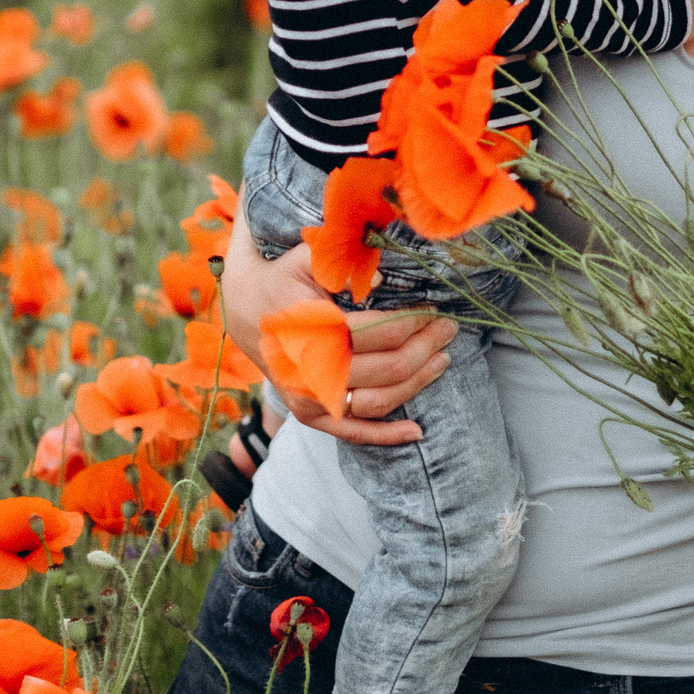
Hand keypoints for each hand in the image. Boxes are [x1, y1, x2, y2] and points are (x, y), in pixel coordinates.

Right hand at [219, 209, 456, 445]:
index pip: (380, 332)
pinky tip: (417, 431)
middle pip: (388, 368)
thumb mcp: (310, 258)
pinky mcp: (310, 415)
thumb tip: (387, 281)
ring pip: (379, 400)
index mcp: (310, 328)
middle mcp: (309, 370)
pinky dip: (387, 436)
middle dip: (426, 347)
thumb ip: (347, 264)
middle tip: (448, 329)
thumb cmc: (285, 277)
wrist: (245, 308)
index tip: (434, 308)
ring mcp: (309, 398)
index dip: (415, 322)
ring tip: (442, 360)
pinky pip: (354, 432)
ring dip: (418, 383)